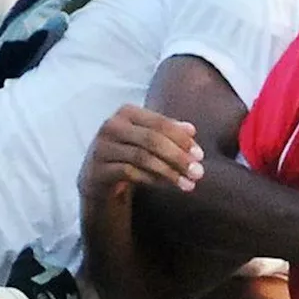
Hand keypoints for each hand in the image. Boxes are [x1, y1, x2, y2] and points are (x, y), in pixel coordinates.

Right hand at [78, 104, 203, 201]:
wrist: (99, 180)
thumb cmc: (130, 155)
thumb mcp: (150, 141)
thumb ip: (169, 133)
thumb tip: (192, 130)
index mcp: (127, 113)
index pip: (160, 123)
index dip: (182, 139)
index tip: (200, 156)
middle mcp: (111, 126)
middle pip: (152, 139)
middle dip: (178, 157)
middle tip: (198, 173)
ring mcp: (102, 148)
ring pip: (142, 157)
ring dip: (169, 172)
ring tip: (188, 184)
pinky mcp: (98, 170)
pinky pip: (130, 173)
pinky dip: (152, 179)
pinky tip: (167, 186)